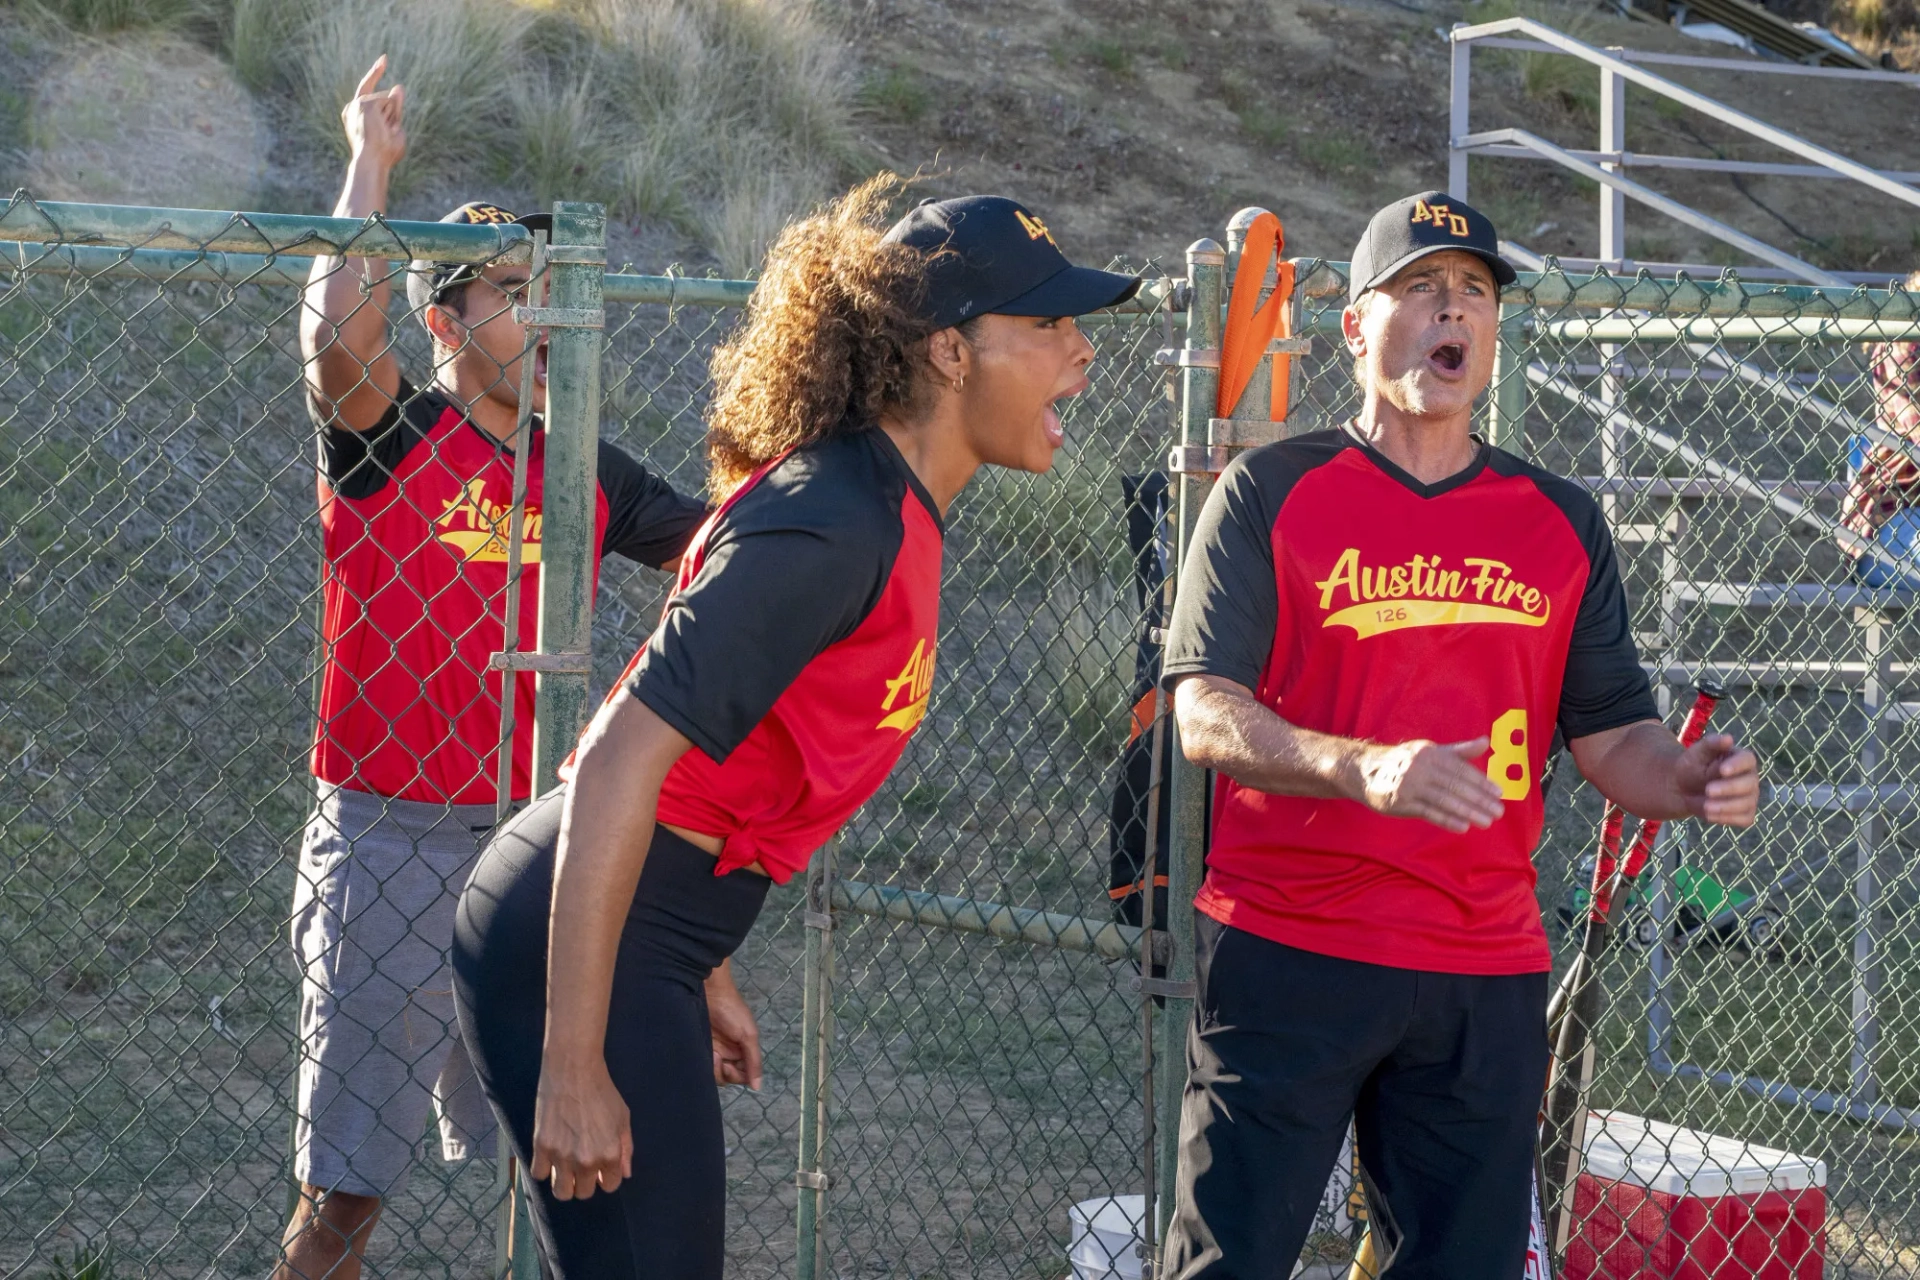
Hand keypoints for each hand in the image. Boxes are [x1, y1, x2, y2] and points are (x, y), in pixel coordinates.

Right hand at [341, 56, 405, 171]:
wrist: (373, 160)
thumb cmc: (384, 152)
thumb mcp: (393, 127)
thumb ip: (395, 108)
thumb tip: (398, 86)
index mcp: (355, 115)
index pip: (367, 89)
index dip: (375, 73)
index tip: (384, 58)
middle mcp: (353, 108)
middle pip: (383, 97)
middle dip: (388, 100)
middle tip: (386, 110)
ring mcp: (358, 104)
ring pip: (388, 100)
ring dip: (393, 117)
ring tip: (384, 132)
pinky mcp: (365, 103)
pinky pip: (388, 101)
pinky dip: (391, 115)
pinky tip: (383, 126)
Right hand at [530, 1057, 631, 1200]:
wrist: (574, 1070)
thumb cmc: (602, 1091)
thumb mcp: (623, 1118)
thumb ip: (626, 1149)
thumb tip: (624, 1174)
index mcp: (609, 1154)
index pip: (609, 1186)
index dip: (606, 1177)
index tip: (601, 1167)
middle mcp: (586, 1160)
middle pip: (584, 1193)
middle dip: (585, 1181)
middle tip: (582, 1165)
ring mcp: (562, 1156)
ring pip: (560, 1192)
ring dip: (564, 1183)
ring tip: (565, 1167)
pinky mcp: (541, 1146)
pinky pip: (538, 1174)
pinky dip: (543, 1168)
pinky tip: (549, 1155)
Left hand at [705, 961, 762, 1090]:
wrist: (709, 992)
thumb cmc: (732, 1010)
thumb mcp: (748, 1034)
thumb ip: (754, 1061)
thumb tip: (757, 1087)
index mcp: (742, 1051)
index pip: (742, 1075)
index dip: (737, 1076)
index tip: (730, 1065)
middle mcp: (727, 1053)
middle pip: (726, 1077)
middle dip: (723, 1072)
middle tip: (718, 1057)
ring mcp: (711, 1051)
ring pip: (713, 1074)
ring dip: (712, 1069)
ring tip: (711, 1053)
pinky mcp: (697, 1047)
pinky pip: (701, 1065)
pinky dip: (703, 1064)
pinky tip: (705, 1052)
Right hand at [1352, 736, 1505, 832]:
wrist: (1367, 771)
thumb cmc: (1406, 761)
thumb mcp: (1431, 752)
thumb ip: (1460, 751)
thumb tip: (1486, 742)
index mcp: (1431, 753)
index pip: (1461, 769)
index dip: (1481, 782)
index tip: (1499, 793)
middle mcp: (1420, 767)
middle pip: (1455, 786)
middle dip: (1479, 800)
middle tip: (1498, 811)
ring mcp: (1409, 785)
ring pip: (1445, 800)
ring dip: (1468, 812)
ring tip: (1486, 821)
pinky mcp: (1400, 802)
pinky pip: (1429, 812)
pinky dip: (1447, 820)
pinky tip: (1463, 826)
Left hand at [1673, 733, 1759, 826]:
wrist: (1683, 788)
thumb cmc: (1692, 766)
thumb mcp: (1697, 753)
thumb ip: (1711, 744)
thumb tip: (1728, 738)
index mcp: (1741, 759)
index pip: (1747, 760)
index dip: (1737, 765)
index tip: (1722, 770)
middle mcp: (1750, 778)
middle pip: (1749, 784)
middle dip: (1729, 788)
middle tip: (1708, 790)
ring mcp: (1750, 796)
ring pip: (1747, 804)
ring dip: (1726, 806)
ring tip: (1706, 806)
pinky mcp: (1746, 813)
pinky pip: (1744, 819)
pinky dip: (1728, 818)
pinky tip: (1710, 814)